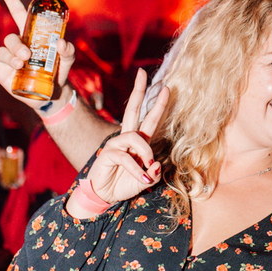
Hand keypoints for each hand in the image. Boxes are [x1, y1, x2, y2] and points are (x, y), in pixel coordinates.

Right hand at [0, 0, 75, 107]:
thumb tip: (61, 43)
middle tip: (27, 56)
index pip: (18, 13)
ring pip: (3, 51)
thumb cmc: (59, 70)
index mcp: (32, 35)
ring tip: (20, 66)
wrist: (51, 93)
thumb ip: (68, 49)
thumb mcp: (68, 58)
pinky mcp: (0, 70)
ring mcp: (8, 57)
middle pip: (10, 38)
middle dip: (17, 46)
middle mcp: (18, 44)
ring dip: (10, 58)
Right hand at [82, 69, 168, 204]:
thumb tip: (155, 164)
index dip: (158, 104)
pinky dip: (135, 168)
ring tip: (148, 167)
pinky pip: (125, 156)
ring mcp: (116, 144)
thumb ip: (154, 172)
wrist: (105, 197)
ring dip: (145, 152)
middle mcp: (127, 138)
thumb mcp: (146, 179)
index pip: (149, 118)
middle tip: (141, 73)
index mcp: (138, 141)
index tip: (166, 87)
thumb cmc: (125, 184)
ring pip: (135, 136)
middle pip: (133, 109)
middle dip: (138, 91)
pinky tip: (140, 178)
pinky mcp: (107, 154)